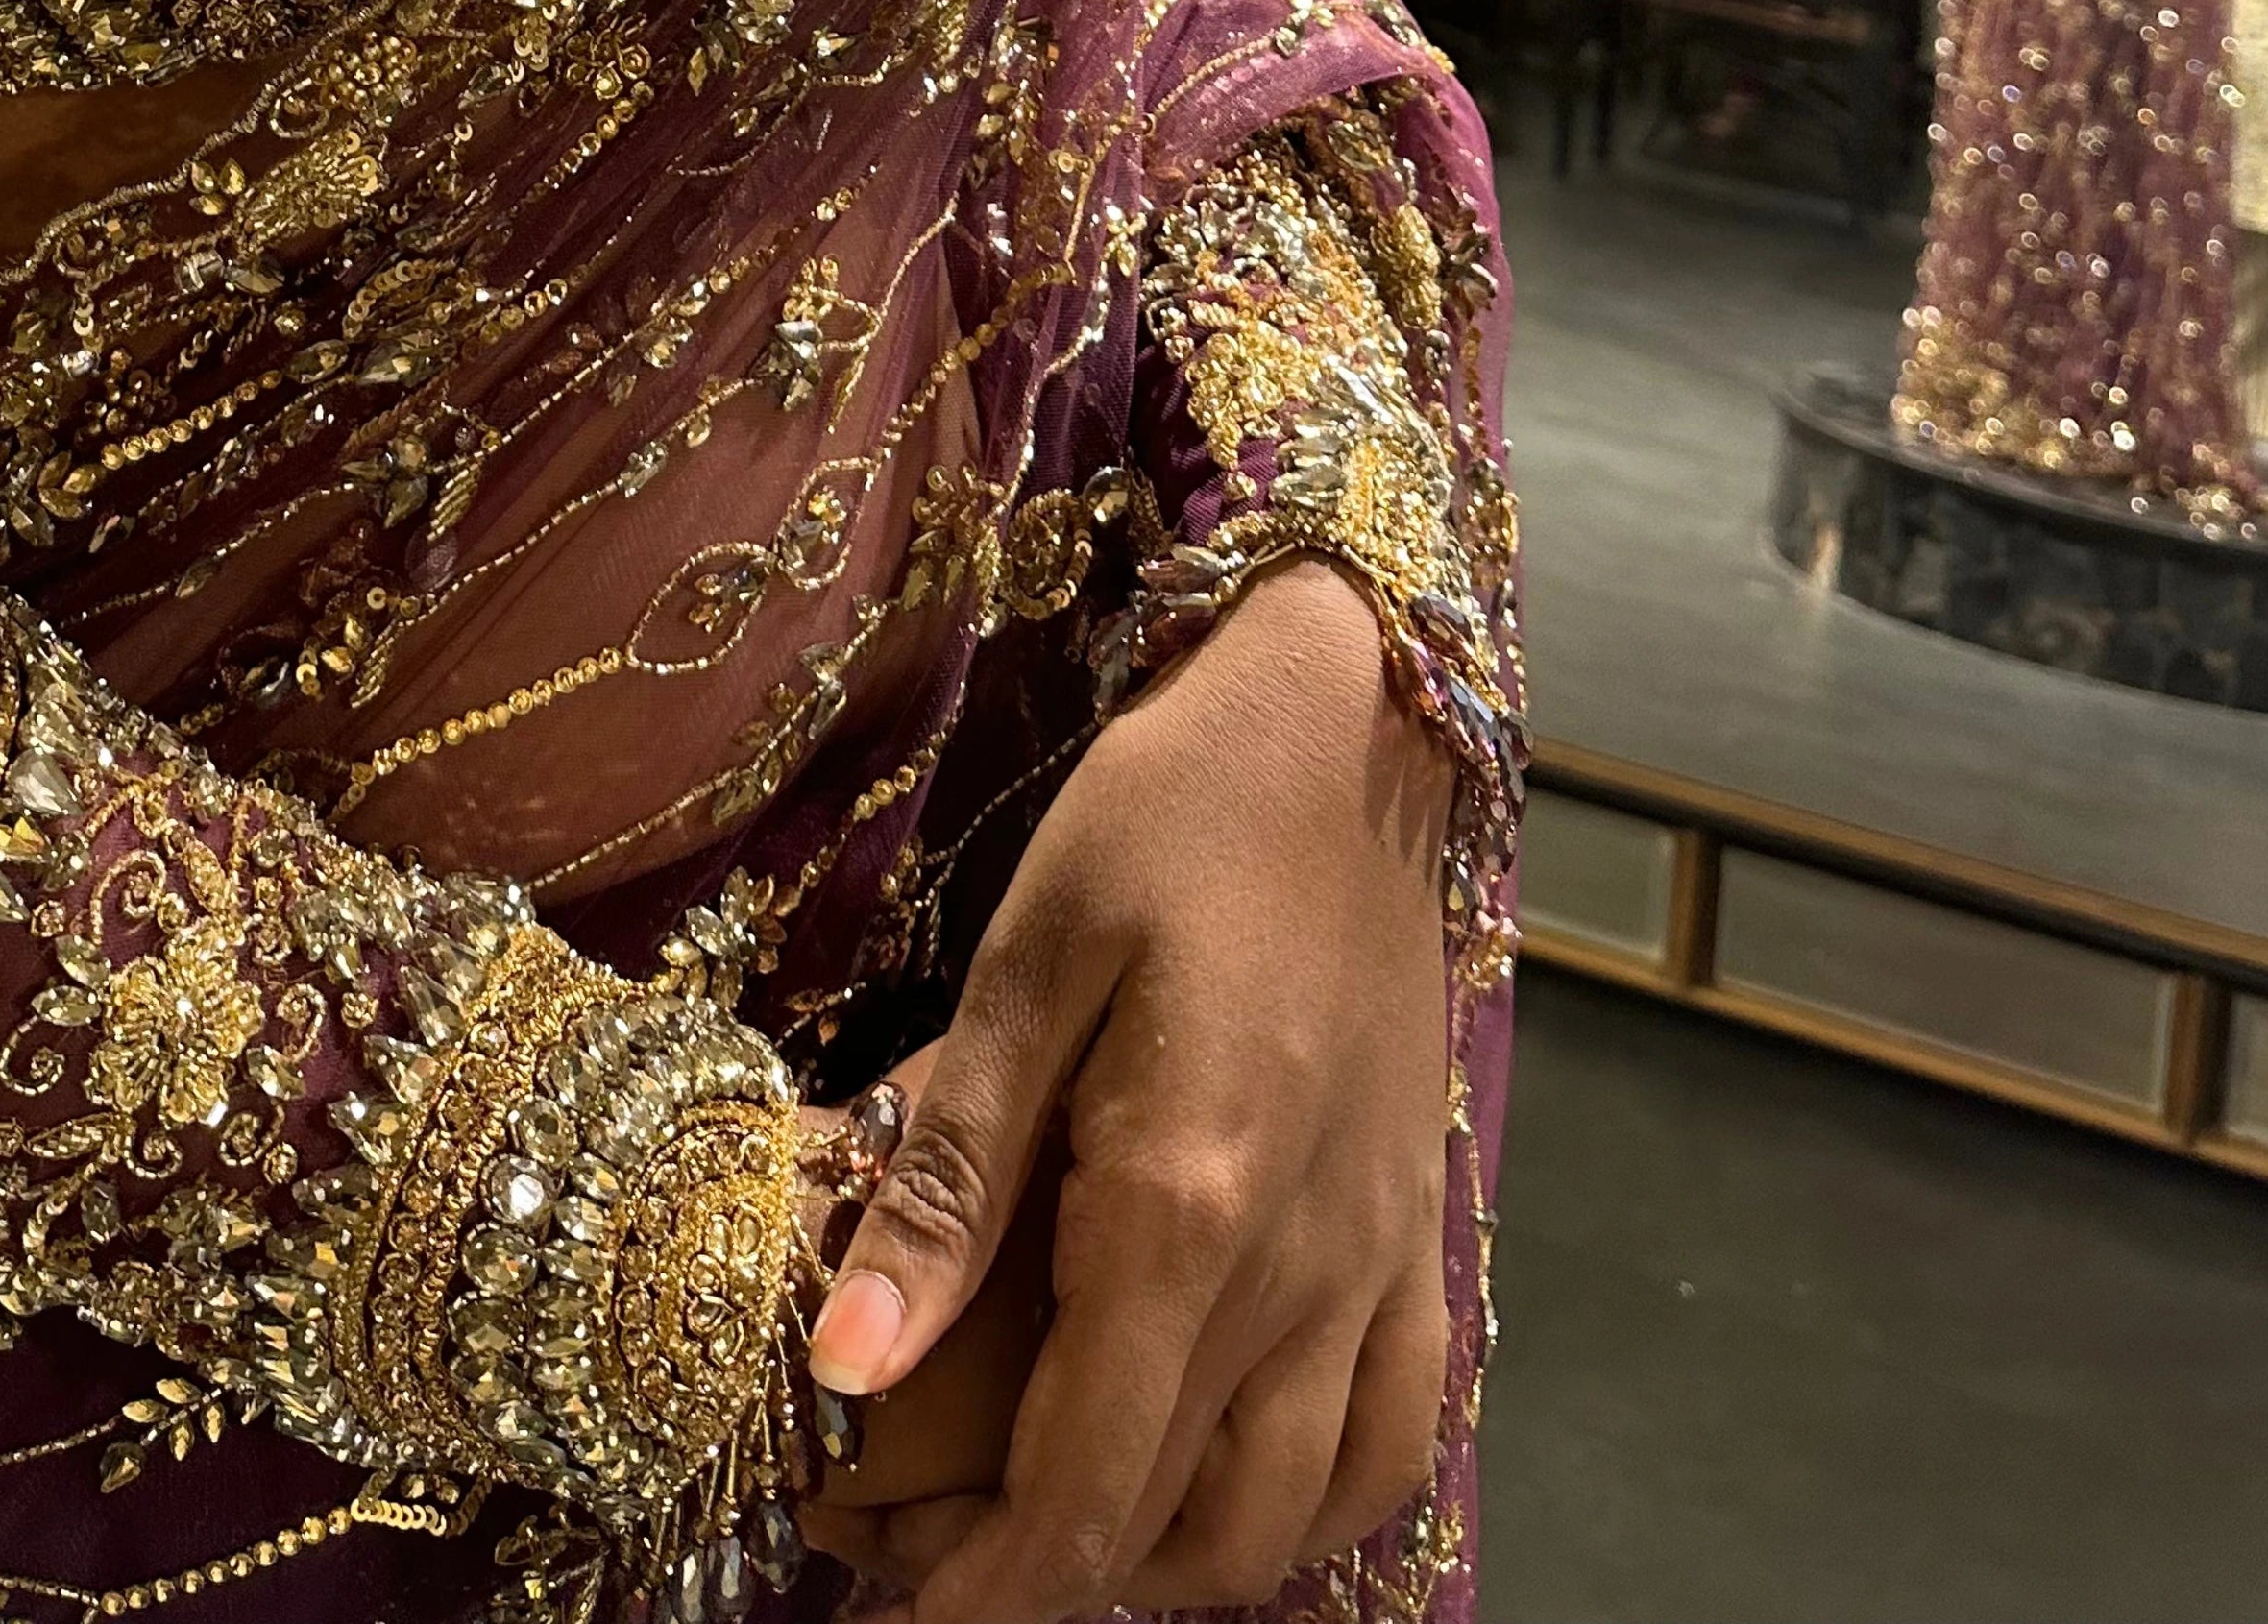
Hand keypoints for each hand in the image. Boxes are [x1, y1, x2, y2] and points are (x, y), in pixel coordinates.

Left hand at [801, 565, 1453, 1621]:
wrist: (1349, 729)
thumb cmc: (1167, 818)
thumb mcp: (1025, 966)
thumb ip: (946, 1178)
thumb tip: (844, 1363)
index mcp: (1184, 1206)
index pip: (1084, 1485)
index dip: (984, 1586)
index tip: (890, 1601)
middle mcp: (1301, 1270)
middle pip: (1176, 1521)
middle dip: (1047, 1579)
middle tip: (924, 1548)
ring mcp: (1379, 1261)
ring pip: (1291, 1515)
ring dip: (1172, 1561)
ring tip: (1056, 1530)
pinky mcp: (1423, 1231)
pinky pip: (1393, 1438)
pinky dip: (1311, 1509)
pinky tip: (1224, 1484)